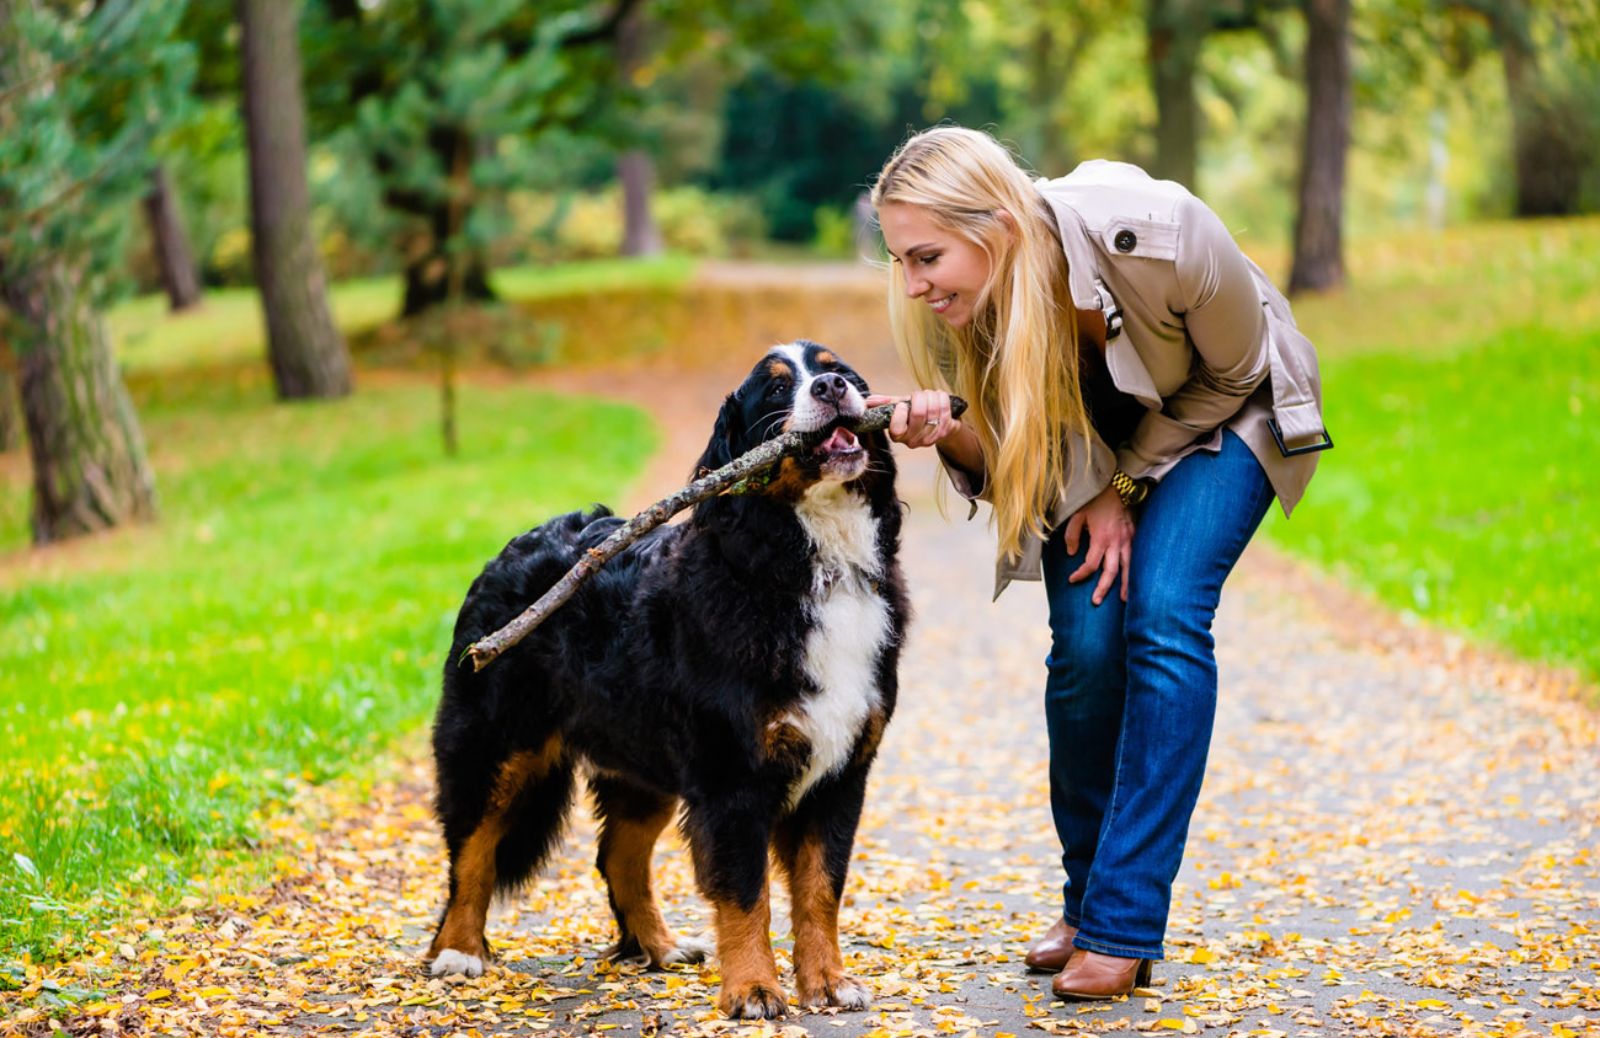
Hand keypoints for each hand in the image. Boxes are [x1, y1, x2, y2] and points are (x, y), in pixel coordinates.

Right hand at [864, 391, 960, 449]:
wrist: (939, 422)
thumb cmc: (916, 414)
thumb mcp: (899, 408)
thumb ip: (884, 404)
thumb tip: (868, 401)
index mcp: (898, 435)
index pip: (896, 429)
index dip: (900, 413)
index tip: (902, 404)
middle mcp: (913, 440)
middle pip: (917, 414)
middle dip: (919, 397)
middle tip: (919, 395)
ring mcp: (930, 437)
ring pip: (932, 409)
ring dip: (931, 396)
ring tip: (929, 395)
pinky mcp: (945, 431)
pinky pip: (944, 409)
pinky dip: (942, 397)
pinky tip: (939, 398)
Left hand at [1064, 483, 1134, 605]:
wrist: (1118, 486)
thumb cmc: (1096, 500)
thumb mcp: (1077, 515)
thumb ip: (1072, 535)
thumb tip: (1071, 553)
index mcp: (1101, 538)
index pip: (1090, 564)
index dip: (1080, 574)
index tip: (1072, 580)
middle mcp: (1116, 542)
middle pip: (1111, 572)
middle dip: (1103, 588)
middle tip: (1096, 601)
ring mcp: (1128, 540)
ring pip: (1128, 568)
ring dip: (1125, 585)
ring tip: (1123, 600)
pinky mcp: (1135, 536)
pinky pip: (1135, 557)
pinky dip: (1135, 570)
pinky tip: (1134, 580)